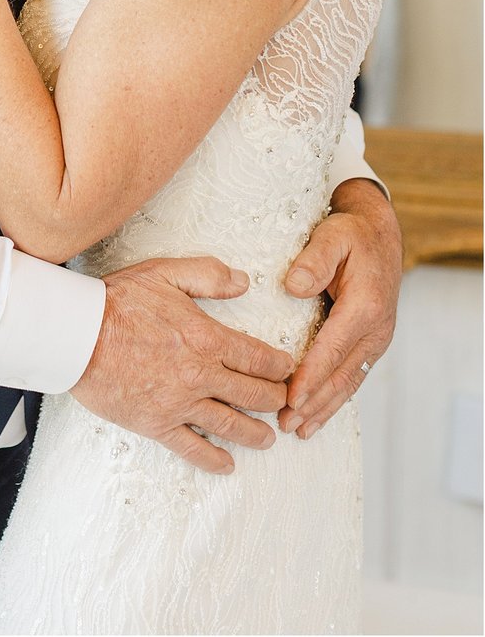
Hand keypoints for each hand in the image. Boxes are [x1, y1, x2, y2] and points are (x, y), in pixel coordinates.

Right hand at [72, 256, 293, 474]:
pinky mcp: (157, 424)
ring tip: (268, 438)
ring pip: (230, 425)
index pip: (257, 358)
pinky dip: (213, 460)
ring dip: (255, 433)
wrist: (77, 334)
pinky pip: (192, 448)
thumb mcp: (165, 273)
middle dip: (274, 400)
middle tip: (284, 403)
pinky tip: (226, 464)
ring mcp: (180, 403)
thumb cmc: (118, 301)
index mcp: (206, 338)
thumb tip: (243, 282)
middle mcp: (200, 375)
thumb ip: (208, 275)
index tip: (287, 369)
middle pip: (252, 394)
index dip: (278, 366)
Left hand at [279, 178, 401, 438]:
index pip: (333, 348)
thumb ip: (314, 259)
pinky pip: (352, 376)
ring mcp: (376, 339)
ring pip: (348, 382)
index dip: (311, 376)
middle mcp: (376, 329)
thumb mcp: (332, 236)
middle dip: (314, 402)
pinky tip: (316, 416)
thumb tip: (294, 287)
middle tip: (286, 424)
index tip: (290, 398)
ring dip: (324, 408)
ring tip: (298, 429)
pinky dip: (334, 399)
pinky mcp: (370, 343)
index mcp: (365, 306)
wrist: (378, 234)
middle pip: (342, 374)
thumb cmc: (350, 234)